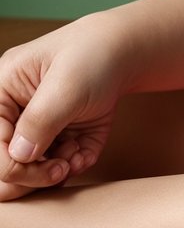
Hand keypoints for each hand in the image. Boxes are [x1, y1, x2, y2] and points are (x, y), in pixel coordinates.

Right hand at [0, 15, 129, 200]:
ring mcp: (38, 128)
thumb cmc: (95, 54)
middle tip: (60, 169)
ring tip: (75, 155)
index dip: (13, 165)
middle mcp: (15, 112)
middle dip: (32, 175)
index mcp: (3, 91)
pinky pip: (58, 167)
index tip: (45, 165)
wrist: (127, 51)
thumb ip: (40, 121)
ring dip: (53, 172)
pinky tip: (84, 153)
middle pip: (5, 165)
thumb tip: (18, 156)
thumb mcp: (67, 84)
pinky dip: (71, 167)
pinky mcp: (60, 139)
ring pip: (28, 172)